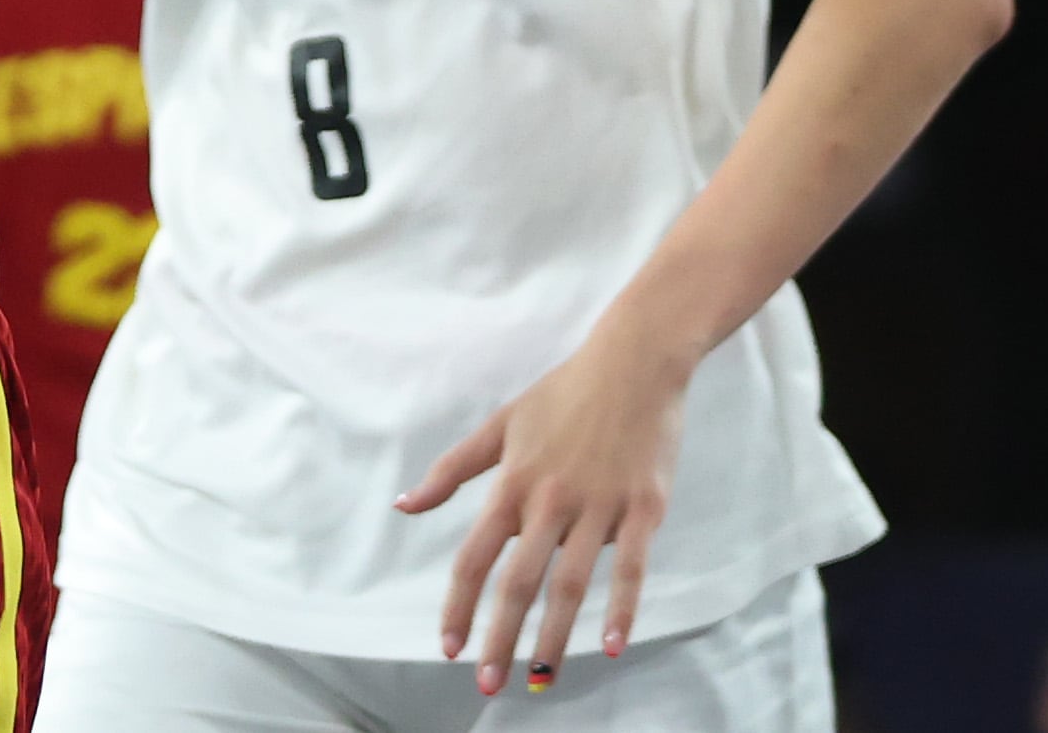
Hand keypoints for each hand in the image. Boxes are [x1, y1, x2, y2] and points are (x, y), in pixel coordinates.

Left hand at [396, 325, 693, 693]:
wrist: (634, 361)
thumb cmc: (563, 394)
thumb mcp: (500, 425)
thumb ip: (451, 470)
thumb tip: (404, 506)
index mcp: (513, 482)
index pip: (475, 555)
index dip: (458, 604)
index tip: (447, 646)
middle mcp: (550, 499)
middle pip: (518, 580)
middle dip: (499, 637)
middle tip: (487, 685)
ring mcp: (599, 505)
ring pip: (570, 583)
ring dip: (552, 637)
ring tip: (539, 680)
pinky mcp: (643, 507)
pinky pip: (630, 566)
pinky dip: (621, 608)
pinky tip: (609, 645)